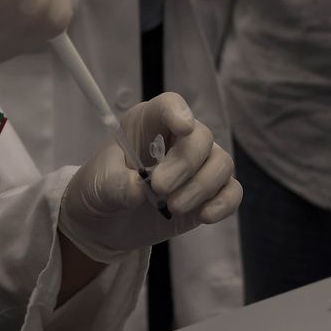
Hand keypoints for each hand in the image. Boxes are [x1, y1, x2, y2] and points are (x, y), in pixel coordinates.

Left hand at [57, 93, 240, 263]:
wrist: (105, 224)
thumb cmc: (99, 190)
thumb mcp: (98, 186)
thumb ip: (116, 185)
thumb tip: (138, 189)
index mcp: (147, 123)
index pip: (169, 105)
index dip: (179, 112)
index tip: (183, 128)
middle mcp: (177, 139)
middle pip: (201, 137)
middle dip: (185, 164)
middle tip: (159, 188)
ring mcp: (196, 166)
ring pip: (221, 163)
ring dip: (202, 187)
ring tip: (173, 208)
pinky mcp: (207, 194)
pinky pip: (232, 191)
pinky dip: (224, 203)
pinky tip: (204, 217)